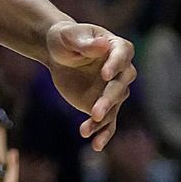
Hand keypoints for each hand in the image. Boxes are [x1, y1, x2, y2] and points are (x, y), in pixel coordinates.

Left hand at [45, 20, 136, 150]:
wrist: (57, 54)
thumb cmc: (65, 38)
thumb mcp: (70, 36)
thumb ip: (85, 42)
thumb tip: (102, 46)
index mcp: (116, 47)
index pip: (123, 55)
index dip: (116, 65)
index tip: (105, 75)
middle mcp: (121, 70)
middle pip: (121, 86)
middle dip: (109, 99)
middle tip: (95, 112)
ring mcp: (113, 90)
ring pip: (114, 107)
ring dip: (102, 120)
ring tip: (85, 131)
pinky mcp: (103, 105)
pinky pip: (108, 122)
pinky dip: (103, 134)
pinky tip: (95, 145)